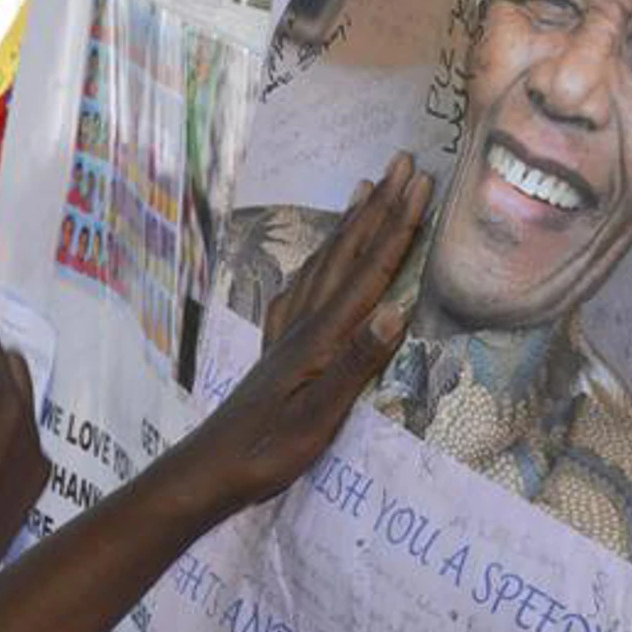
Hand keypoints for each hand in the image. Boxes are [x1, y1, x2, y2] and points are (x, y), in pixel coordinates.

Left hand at [188, 152, 431, 512]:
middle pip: (347, 253)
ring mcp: (286, 332)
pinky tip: (318, 256)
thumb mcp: (319, 416)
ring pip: (324, 262)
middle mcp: (303, 323)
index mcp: (320, 337)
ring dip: (350, 224)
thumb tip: (397, 310)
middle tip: (402, 162)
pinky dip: (319, 260)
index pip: (369, 271)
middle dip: (378, 207)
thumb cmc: (268, 451)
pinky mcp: (276, 347)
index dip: (398, 226)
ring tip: (364, 187)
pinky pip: (302, 286)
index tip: (420, 182)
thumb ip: (356, 363)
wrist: (211, 468)